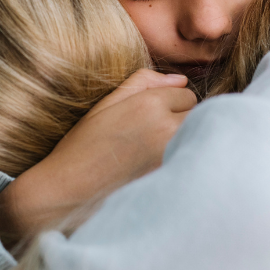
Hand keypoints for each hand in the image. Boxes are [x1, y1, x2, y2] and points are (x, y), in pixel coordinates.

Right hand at [0, 69, 195, 247]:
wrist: (69, 190)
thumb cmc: (84, 145)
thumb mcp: (107, 104)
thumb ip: (143, 82)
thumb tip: (180, 80)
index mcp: (149, 105)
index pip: (187, 94)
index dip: (171, 103)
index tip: (151, 116)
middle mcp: (166, 130)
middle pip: (199, 114)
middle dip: (183, 119)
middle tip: (156, 133)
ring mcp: (173, 157)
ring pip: (199, 137)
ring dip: (187, 139)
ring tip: (157, 150)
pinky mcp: (173, 179)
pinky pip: (192, 160)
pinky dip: (184, 160)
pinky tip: (159, 167)